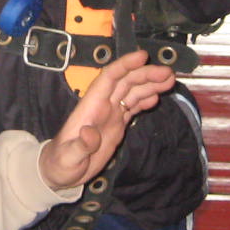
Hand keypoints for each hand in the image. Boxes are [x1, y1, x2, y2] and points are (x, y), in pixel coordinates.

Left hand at [38, 50, 175, 189]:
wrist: (61, 172)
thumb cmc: (61, 163)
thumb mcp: (68, 158)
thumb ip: (80, 146)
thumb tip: (89, 133)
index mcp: (90, 106)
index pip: (109, 78)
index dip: (125, 65)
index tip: (143, 57)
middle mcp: (102, 105)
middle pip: (126, 82)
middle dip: (146, 74)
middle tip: (168, 73)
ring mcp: (110, 114)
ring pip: (132, 92)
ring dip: (150, 84)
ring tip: (169, 81)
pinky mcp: (116, 124)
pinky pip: (133, 106)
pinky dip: (145, 100)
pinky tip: (157, 97)